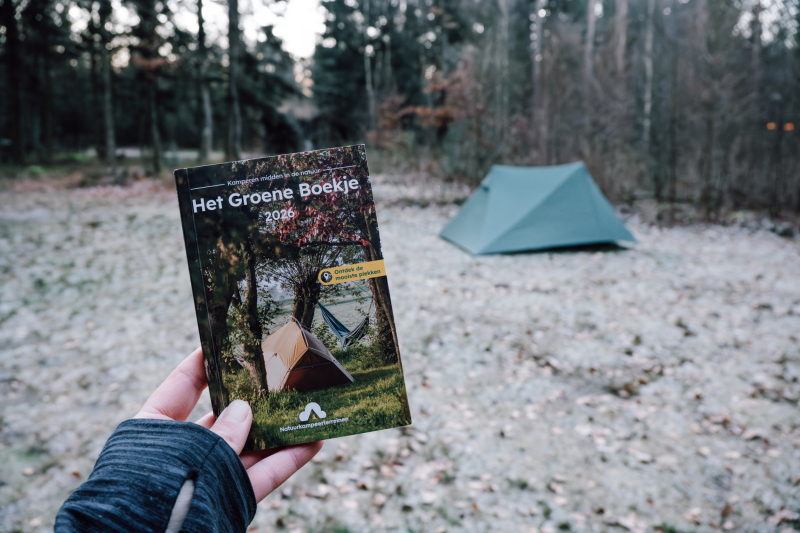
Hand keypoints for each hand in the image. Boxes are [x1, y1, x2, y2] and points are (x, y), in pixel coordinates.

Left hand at [133, 347, 321, 501]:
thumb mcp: (182, 452)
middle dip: (252, 399)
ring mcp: (209, 476)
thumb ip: (219, 433)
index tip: (229, 341)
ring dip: (278, 430)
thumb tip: (245, 409)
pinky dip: (287, 461)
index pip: (181, 387)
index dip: (204, 363)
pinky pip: (261, 477)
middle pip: (223, 417)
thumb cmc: (148, 493)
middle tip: (279, 376)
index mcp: (155, 431)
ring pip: (248, 448)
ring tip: (306, 408)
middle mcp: (184, 451)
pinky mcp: (230, 499)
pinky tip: (313, 442)